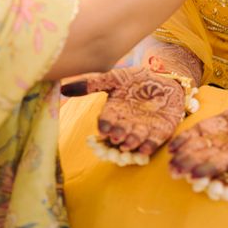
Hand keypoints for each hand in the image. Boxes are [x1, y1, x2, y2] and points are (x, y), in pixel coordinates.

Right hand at [62, 66, 185, 155]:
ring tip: (128, 143)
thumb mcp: (114, 78)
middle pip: (119, 133)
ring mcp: (143, 129)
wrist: (164, 80)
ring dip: (131, 142)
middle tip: (116, 136)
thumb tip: (62, 89)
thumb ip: (92, 84)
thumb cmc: (136, 80)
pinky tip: (146, 148)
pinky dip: (149, 146)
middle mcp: (126, 124)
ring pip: (135, 139)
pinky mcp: (161, 132)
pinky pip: (154, 142)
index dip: (105, 125)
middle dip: (118, 134)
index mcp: (113, 113)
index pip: (106, 121)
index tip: (103, 129)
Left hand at [168, 105, 227, 180]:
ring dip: (182, 156)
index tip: (194, 174)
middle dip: (189, 165)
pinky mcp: (211, 128)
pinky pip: (195, 135)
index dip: (208, 168)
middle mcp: (226, 151)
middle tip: (174, 171)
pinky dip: (183, 140)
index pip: (222, 164)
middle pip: (204, 159)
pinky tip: (172, 147)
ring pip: (196, 149)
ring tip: (169, 163)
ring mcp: (217, 141)